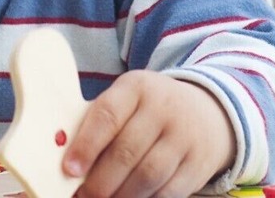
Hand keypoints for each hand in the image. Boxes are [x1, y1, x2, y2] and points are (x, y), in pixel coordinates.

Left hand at [63, 71, 235, 197]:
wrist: (205, 112)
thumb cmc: (149, 110)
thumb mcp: (127, 101)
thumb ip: (98, 125)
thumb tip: (69, 163)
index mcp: (137, 87)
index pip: (108, 115)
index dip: (86, 145)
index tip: (70, 169)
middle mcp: (164, 108)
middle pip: (127, 151)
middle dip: (100, 181)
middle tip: (83, 196)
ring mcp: (184, 136)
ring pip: (148, 175)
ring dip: (121, 195)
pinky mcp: (198, 164)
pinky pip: (168, 191)